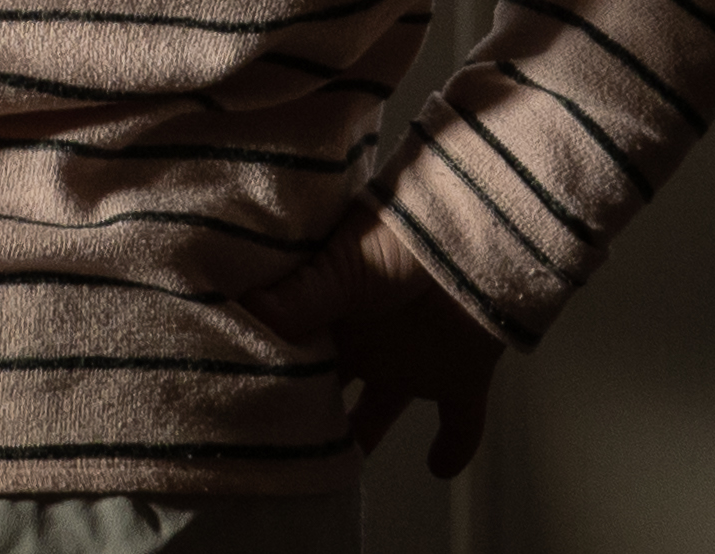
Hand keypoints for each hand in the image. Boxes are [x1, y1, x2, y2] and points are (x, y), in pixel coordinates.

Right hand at [262, 207, 505, 478]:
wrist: (478, 240)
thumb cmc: (400, 241)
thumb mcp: (339, 268)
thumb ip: (293, 299)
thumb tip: (237, 317)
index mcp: (329, 310)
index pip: (289, 349)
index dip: (267, 373)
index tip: (236, 403)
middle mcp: (363, 340)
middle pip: (326, 384)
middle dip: (305, 413)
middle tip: (271, 450)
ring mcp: (410, 360)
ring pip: (378, 410)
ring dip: (362, 438)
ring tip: (334, 474)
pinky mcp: (459, 378)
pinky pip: (461, 424)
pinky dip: (454, 449)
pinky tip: (438, 470)